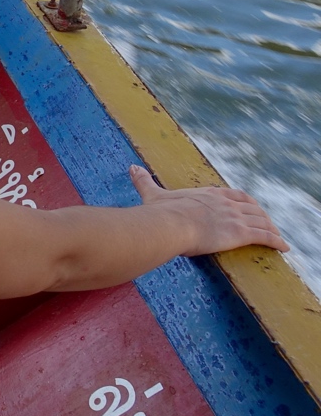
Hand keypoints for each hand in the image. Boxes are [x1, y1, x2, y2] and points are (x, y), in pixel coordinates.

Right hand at [130, 165, 289, 255]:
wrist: (170, 224)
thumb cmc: (161, 212)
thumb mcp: (154, 194)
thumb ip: (144, 181)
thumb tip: (132, 168)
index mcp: (209, 194)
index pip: (234, 195)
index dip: (244, 202)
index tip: (249, 208)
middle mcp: (226, 203)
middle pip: (252, 207)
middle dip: (262, 215)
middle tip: (266, 223)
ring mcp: (235, 217)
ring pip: (261, 221)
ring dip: (271, 228)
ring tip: (278, 237)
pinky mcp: (240, 233)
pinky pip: (265, 236)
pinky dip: (276, 241)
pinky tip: (283, 247)